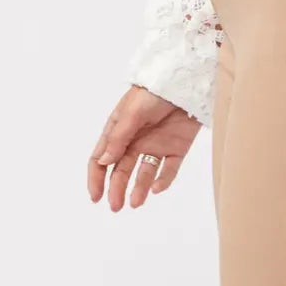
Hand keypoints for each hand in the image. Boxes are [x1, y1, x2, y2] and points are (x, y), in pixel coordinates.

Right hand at [88, 84, 202, 210]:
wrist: (188, 79)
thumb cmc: (155, 89)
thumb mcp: (133, 112)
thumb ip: (118, 138)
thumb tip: (102, 162)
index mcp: (119, 128)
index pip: (101, 157)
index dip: (96, 177)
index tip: (96, 196)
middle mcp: (135, 139)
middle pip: (121, 169)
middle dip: (116, 188)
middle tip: (115, 206)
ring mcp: (156, 144)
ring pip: (144, 173)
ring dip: (138, 188)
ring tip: (136, 202)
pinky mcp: (177, 148)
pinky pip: (169, 170)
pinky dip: (163, 181)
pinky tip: (157, 188)